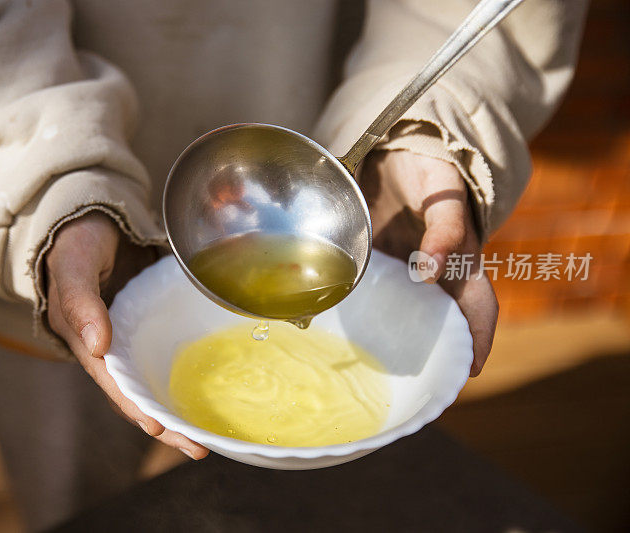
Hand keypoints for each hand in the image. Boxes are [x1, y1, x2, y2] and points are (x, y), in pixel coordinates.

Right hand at [45, 213, 208, 458]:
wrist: (90, 221)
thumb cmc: (77, 243)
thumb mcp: (74, 265)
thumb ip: (81, 301)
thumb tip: (98, 345)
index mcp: (84, 340)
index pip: (112, 382)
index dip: (134, 406)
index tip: (158, 429)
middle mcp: (107, 348)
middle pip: (135, 395)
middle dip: (164, 424)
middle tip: (198, 448)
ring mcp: (128, 340)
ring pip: (151, 384)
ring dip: (175, 412)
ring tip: (204, 438)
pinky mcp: (146, 328)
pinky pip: (163, 360)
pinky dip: (180, 381)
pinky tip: (203, 396)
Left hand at [360, 151, 497, 375]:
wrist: (395, 149)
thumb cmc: (429, 172)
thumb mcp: (443, 194)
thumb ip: (444, 228)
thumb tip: (429, 271)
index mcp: (460, 261)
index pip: (477, 309)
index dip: (479, 340)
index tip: (469, 372)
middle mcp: (433, 273)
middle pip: (440, 322)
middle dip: (432, 355)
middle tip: (413, 386)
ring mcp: (403, 272)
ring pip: (404, 314)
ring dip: (394, 340)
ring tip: (373, 371)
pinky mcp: (375, 264)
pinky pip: (370, 295)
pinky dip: (360, 314)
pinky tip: (338, 330)